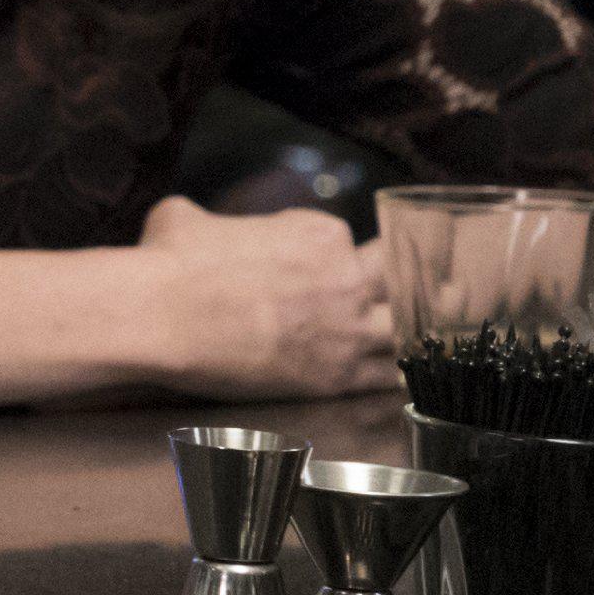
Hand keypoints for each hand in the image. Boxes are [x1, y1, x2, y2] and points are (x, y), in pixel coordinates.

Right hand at [138, 196, 394, 396]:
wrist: (159, 317)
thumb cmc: (168, 262)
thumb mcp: (185, 217)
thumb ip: (211, 221)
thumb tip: (196, 227)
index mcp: (317, 233)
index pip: (342, 239)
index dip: (326, 251)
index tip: (306, 264)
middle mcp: (344, 279)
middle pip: (396, 278)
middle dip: (405, 280)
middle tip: (416, 285)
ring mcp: (343, 331)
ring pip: (404, 328)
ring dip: (416, 328)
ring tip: (434, 332)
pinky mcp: (332, 377)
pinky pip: (386, 376)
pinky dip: (397, 374)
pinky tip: (406, 375)